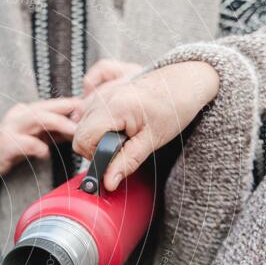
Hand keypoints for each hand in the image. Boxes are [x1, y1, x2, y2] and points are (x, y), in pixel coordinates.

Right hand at [0, 98, 81, 177]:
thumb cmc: (12, 146)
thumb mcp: (35, 135)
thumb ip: (55, 131)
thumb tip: (80, 127)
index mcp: (28, 110)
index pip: (54, 104)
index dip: (74, 106)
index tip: (93, 112)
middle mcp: (19, 115)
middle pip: (48, 108)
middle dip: (70, 113)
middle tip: (89, 120)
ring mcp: (11, 127)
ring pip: (38, 119)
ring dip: (59, 125)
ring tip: (74, 133)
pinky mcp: (6, 143)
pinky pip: (26, 143)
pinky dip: (38, 148)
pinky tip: (45, 154)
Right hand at [73, 61, 219, 191]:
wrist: (186, 81)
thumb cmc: (175, 107)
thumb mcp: (152, 140)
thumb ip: (127, 162)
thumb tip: (107, 182)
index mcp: (114, 108)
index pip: (83, 140)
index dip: (94, 155)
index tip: (112, 158)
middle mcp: (103, 96)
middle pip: (79, 132)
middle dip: (94, 146)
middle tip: (119, 147)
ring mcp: (102, 89)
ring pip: (80, 121)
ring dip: (95, 133)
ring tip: (120, 133)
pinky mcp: (104, 87)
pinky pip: (86, 107)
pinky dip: (94, 119)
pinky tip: (112, 122)